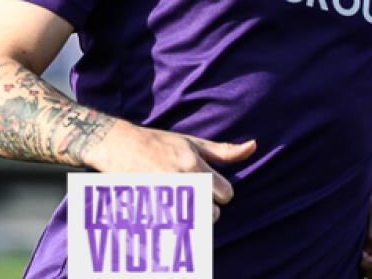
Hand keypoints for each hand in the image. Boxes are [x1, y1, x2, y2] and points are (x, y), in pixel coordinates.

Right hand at [83, 120, 255, 221]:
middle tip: (190, 194)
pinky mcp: (148, 209)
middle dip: (206, 207)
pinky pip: (173, 230)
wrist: (118, 145)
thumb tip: (253, 146)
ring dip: (191, 218)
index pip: (226, 193)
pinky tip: (165, 211)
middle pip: (213, 213)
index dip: (220, 192)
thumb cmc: (158, 143)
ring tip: (178, 203)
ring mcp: (164, 196)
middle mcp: (181, 180)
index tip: (208, 186)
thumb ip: (223, 150)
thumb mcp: (192, 142)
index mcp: (194, 164)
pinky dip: (173, 226)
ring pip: (195, 224)